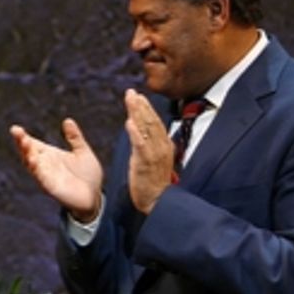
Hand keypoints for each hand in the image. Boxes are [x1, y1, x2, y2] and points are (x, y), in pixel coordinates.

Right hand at [10, 118, 103, 221]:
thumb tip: (67, 120)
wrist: (94, 197)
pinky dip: (36, 169)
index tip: (15, 129)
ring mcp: (46, 176)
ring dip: (26, 153)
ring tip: (24, 142)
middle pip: (28, 152)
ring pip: (31, 164)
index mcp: (50, 155)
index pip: (33, 144)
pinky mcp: (50, 187)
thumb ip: (75, 137)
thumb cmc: (88, 176)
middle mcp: (45, 165)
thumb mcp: (82, 152)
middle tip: (16, 132)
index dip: (23, 137)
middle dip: (21, 142)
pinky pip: (41, 177)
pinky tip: (33, 160)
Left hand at [124, 88, 173, 213]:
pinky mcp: (146, 163)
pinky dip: (135, 133)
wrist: (158, 201)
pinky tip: (129, 122)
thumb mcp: (154, 160)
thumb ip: (150, 146)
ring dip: (138, 113)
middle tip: (131, 92)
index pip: (155, 122)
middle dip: (141, 105)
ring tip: (131, 100)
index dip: (146, 108)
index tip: (138, 96)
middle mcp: (161, 147)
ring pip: (147, 128)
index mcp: (164, 145)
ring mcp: (155, 154)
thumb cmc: (153, 182)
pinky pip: (141, 145)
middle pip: (151, 121)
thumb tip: (145, 134)